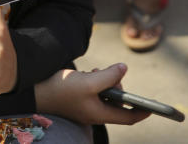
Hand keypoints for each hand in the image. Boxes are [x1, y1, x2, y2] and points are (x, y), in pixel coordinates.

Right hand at [34, 64, 150, 125]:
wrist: (33, 89)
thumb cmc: (61, 89)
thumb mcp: (89, 82)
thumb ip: (110, 76)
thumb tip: (124, 69)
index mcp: (100, 113)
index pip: (128, 117)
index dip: (143, 111)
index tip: (154, 105)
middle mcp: (94, 112)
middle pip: (117, 102)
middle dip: (119, 86)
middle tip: (112, 73)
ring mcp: (85, 105)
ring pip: (105, 94)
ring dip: (106, 81)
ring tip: (97, 72)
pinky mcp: (77, 97)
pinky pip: (94, 90)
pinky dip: (95, 80)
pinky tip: (87, 74)